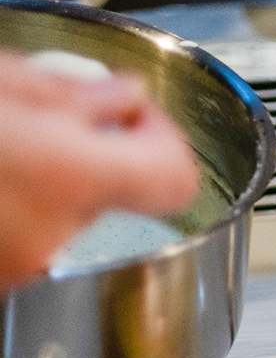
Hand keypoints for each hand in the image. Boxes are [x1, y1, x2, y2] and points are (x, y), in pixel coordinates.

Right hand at [0, 51, 198, 289]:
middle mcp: (51, 236)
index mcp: (66, 177)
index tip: (131, 111)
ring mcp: (20, 267)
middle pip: (114, 193)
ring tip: (4, 146)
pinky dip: (14, 207)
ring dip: (45, 181)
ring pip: (65, 215)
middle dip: (84, 152)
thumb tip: (123, 95)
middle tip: (35, 118)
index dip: (163, 135)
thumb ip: (67, 91)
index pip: (177, 174)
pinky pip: (27, 237)